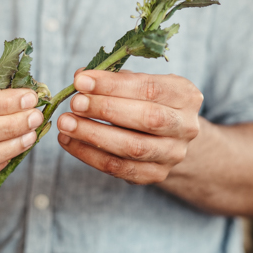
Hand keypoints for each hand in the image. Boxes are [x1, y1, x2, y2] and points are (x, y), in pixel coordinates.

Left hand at [56, 70, 202, 183]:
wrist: (170, 137)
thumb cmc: (149, 101)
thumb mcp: (140, 83)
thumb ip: (114, 79)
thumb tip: (81, 77)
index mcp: (186, 96)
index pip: (150, 88)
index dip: (113, 85)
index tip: (81, 81)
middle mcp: (186, 126)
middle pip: (148, 119)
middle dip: (106, 109)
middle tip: (75, 103)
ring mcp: (173, 154)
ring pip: (133, 147)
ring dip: (94, 135)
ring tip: (66, 123)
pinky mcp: (156, 174)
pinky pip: (119, 168)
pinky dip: (89, 155)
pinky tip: (69, 141)